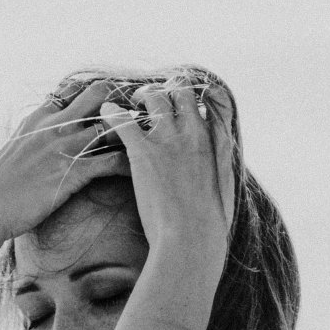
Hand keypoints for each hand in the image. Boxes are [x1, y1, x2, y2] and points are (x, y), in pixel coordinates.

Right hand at [0, 80, 134, 244]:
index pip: (73, 89)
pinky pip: (110, 161)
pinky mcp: (72, 172)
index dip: (94, 94)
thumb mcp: (14, 150)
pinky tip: (139, 170)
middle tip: (136, 116)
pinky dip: (128, 164)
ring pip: (110, 124)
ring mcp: (63, 146)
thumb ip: (32, 138)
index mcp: (38, 116)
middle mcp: (53, 124)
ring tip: (149, 140)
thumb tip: (40, 141)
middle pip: (97, 94)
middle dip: (119, 102)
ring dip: (131, 131)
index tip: (111, 103)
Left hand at [99, 82, 234, 266]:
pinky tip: (106, 111)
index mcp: (214, 140)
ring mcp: (168, 139)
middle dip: (165, 90)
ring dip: (140, 97)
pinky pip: (123, 120)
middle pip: (179, 90)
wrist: (191, 239)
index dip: (191, 100)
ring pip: (152, 98)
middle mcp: (193, 132)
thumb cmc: (208, 224)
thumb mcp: (224, 188)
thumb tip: (213, 167)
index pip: (206, 101)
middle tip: (150, 101)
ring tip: (129, 103)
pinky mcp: (143, 151)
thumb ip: (219, 167)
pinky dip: (113, 113)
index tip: (180, 106)